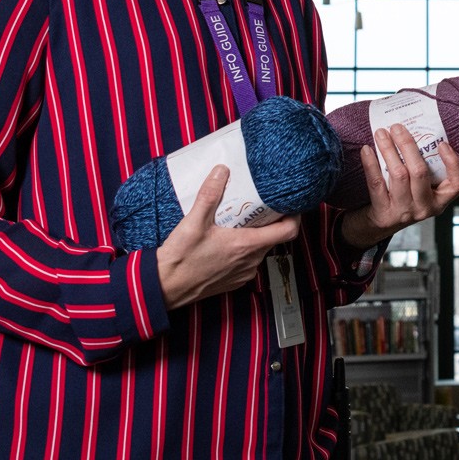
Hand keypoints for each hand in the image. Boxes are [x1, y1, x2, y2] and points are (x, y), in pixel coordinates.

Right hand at [154, 165, 299, 309]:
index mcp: (246, 246)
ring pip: (259, 250)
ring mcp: (243, 274)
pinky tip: (226, 239)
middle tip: (257, 204)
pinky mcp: (234, 281)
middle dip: (269, 221)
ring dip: (254, 235)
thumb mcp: (194, 222)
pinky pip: (247, 262)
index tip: (290, 204)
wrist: (165, 288)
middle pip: (273, 238)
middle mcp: (250, 262)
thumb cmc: (180, 259)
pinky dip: (243, 249)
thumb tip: (222, 171)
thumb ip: (210, 194)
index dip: (294, 216)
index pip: (287, 231)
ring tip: (239, 219)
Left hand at [341, 124, 458, 249]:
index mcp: (440, 200)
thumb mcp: (423, 189)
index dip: (452, 163)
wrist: (382, 223)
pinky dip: (371, 164)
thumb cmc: (406, 197)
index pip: (456, 184)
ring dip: (388, 150)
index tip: (443, 144)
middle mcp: (425, 208)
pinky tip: (367, 149)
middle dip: (408, 146)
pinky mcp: (384, 213)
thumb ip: (426, 167)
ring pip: (398, 175)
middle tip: (397, 127)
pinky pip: (377, 184)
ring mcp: (404, 212)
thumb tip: (417, 130)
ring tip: (381, 133)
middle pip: (420, 173)